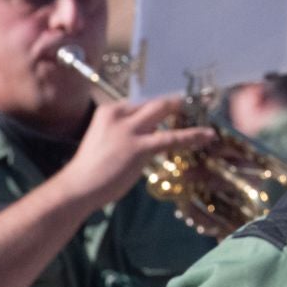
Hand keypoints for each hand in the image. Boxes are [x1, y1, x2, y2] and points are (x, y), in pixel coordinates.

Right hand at [55, 97, 216, 209]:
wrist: (79, 186)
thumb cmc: (91, 169)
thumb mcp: (105, 140)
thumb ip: (126, 132)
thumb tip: (151, 133)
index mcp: (109, 111)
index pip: (141, 103)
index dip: (159, 106)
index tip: (174, 106)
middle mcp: (119, 115)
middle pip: (154, 102)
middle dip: (175, 102)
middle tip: (194, 100)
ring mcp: (129, 130)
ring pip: (163, 112)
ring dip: (185, 114)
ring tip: (205, 112)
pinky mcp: (139, 147)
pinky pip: (171, 138)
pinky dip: (192, 135)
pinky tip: (207, 135)